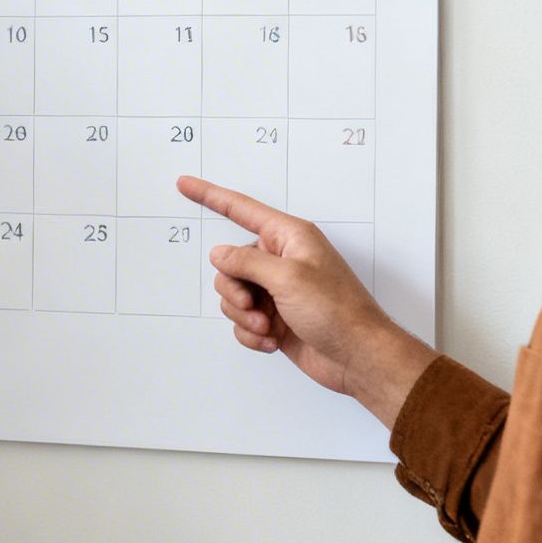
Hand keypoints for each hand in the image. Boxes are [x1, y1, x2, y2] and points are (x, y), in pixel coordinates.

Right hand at [178, 176, 433, 426]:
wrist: (357, 358)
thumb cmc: (337, 311)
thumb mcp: (288, 278)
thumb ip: (246, 262)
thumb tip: (219, 253)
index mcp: (289, 238)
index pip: (241, 210)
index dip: (211, 196)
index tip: (184, 184)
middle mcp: (281, 261)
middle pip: (230, 263)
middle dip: (234, 289)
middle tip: (253, 306)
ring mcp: (276, 292)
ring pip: (232, 295)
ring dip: (244, 315)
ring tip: (268, 327)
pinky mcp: (273, 319)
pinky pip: (242, 321)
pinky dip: (251, 334)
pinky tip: (271, 340)